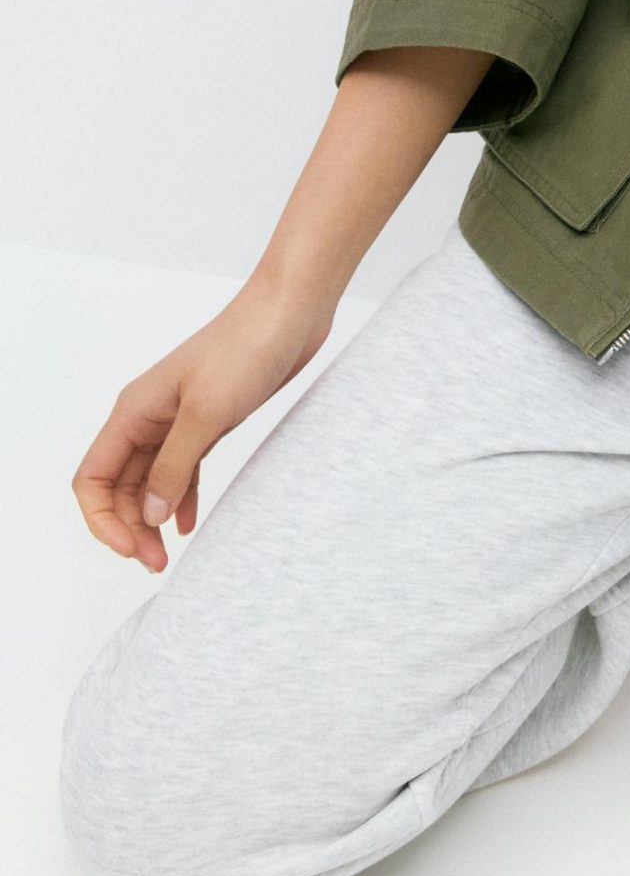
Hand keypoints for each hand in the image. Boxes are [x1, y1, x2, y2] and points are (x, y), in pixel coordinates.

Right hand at [70, 275, 337, 572]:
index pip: (93, 477)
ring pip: (149, 481)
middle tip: (156, 564)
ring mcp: (178, 419)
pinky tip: (187, 524)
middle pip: (118, 486)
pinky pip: (182, 469)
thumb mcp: (207, 413)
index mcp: (134, 411)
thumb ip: (174, 467)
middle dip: (128, 527)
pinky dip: (179, 498)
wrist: (291, 311)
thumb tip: (146, 516)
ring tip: (168, 556)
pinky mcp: (209, 420)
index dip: (102, 520)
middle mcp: (148, 417)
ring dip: (151, 519)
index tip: (132, 549)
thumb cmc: (246, 349)